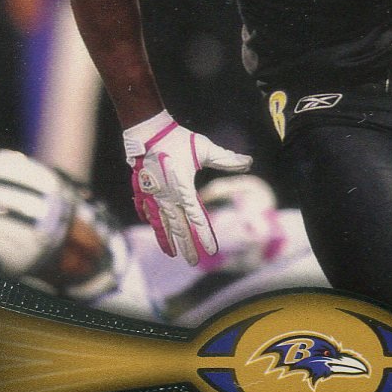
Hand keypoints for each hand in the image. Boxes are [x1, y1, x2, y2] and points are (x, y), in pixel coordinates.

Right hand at [123, 114, 252, 265]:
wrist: (148, 129)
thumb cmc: (179, 138)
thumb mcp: (205, 148)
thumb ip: (227, 159)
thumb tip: (249, 161)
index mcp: (183, 187)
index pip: (196, 217)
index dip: (204, 234)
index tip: (210, 249)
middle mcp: (167, 194)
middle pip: (178, 226)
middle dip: (186, 245)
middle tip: (193, 262)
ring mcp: (152, 193)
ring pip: (160, 222)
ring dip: (166, 238)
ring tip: (172, 253)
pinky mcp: (142, 187)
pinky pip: (145, 209)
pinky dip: (151, 220)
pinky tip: (154, 228)